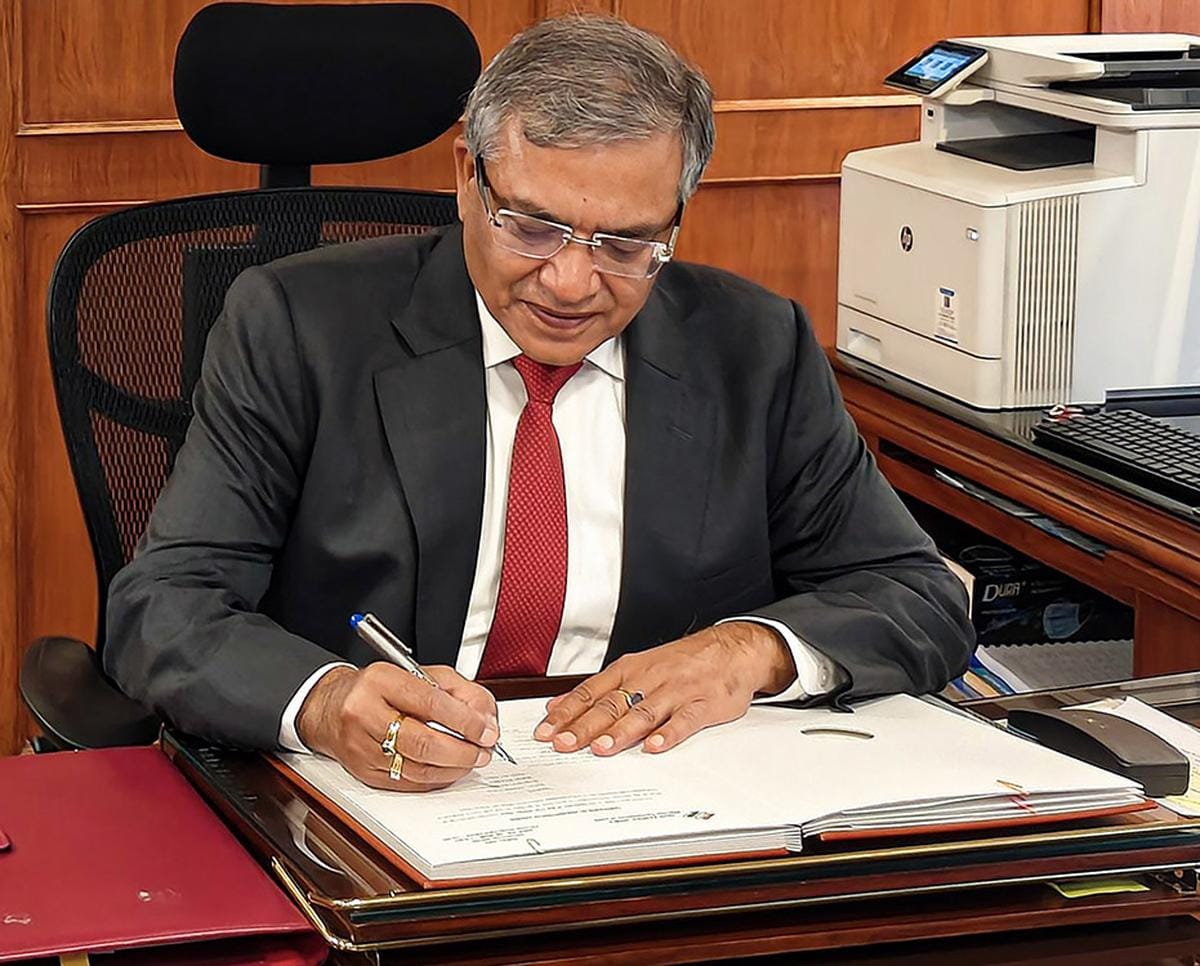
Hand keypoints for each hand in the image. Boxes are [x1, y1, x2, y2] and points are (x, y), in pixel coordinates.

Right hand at [296, 663, 498, 791]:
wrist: (329, 707)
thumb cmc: (377, 689)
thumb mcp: (419, 673)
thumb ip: (457, 690)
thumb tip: (485, 718)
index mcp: (381, 681)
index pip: (431, 703)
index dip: (466, 721)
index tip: (487, 730)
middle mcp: (365, 713)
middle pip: (423, 742)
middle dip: (463, 751)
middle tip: (484, 750)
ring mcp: (360, 746)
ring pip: (416, 768)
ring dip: (453, 768)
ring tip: (471, 760)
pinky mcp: (362, 771)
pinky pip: (406, 782)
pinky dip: (435, 780)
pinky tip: (449, 770)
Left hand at [534, 622, 795, 755]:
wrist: (731, 649)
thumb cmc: (681, 662)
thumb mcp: (638, 667)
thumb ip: (601, 689)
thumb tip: (559, 706)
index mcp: (630, 669)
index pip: (591, 692)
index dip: (567, 712)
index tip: (546, 731)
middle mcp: (650, 679)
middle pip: (612, 704)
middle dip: (585, 726)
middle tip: (564, 744)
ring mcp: (677, 691)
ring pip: (644, 711)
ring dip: (621, 731)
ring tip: (602, 748)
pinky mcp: (703, 704)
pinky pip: (684, 720)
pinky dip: (669, 734)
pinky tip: (654, 747)